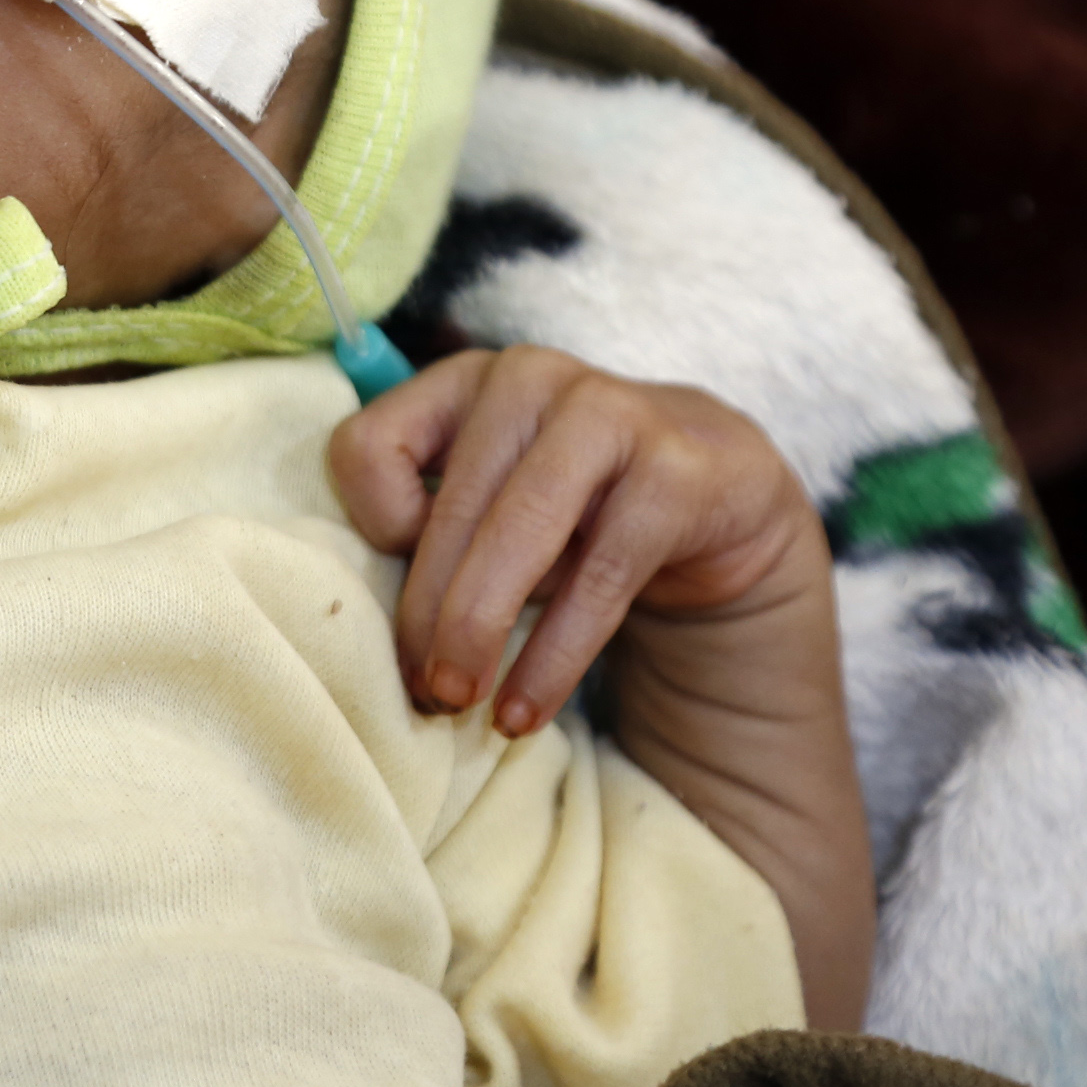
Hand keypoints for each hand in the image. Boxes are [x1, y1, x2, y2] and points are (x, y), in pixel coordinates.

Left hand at [329, 344, 818, 735]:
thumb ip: (438, 536)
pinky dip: (556, 655)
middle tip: (422, 693)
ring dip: (481, 629)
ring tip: (464, 705)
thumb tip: (393, 641)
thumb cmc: (576, 506)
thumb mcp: (495, 504)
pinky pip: (600, 576)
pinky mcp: (673, 470)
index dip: (371, 527)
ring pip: (519, 533)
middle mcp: (527, 379)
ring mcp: (606, 413)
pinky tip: (528, 706)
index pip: (369, 447)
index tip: (398, 581)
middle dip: (427, 614)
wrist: (718, 490)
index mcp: (462, 381)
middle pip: (450, 509)